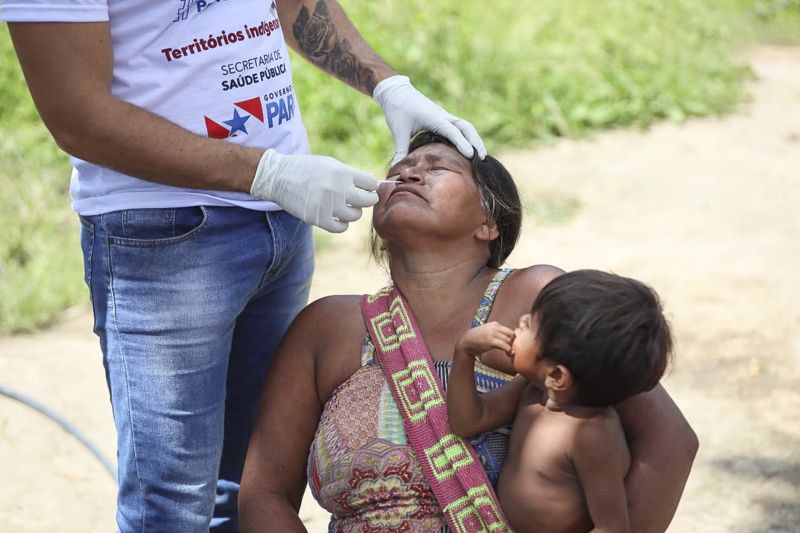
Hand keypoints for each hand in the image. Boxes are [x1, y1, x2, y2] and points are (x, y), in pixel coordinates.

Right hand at [251, 149, 378, 232]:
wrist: (279, 177)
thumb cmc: (307, 169)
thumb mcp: (330, 164)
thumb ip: (350, 175)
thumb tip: (372, 187)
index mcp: (342, 172)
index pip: (370, 183)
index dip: (371, 186)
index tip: (367, 188)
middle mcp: (337, 188)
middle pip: (367, 201)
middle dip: (367, 199)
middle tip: (361, 199)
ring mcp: (328, 205)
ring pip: (355, 215)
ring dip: (352, 212)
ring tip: (344, 206)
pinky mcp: (318, 218)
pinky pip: (341, 227)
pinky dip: (342, 224)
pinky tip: (337, 217)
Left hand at [373, 75, 486, 164]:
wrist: (396, 91)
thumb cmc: (397, 109)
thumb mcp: (399, 131)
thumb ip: (401, 150)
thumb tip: (399, 168)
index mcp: (434, 118)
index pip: (453, 132)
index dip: (462, 144)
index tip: (471, 155)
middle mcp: (443, 116)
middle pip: (466, 127)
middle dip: (475, 141)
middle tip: (482, 158)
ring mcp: (444, 116)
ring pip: (465, 126)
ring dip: (474, 139)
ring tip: (481, 155)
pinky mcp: (442, 117)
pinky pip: (459, 127)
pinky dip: (467, 136)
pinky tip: (469, 148)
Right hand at [456, 322, 514, 360]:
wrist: (465, 342)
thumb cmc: (477, 339)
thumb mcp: (488, 332)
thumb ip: (497, 333)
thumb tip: (508, 339)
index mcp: (496, 324)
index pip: (510, 331)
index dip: (513, 339)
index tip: (511, 346)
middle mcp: (495, 327)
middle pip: (511, 334)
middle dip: (514, 343)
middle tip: (512, 350)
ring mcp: (493, 333)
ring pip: (509, 340)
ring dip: (512, 348)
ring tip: (510, 354)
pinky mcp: (490, 341)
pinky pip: (504, 345)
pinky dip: (509, 350)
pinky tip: (509, 354)